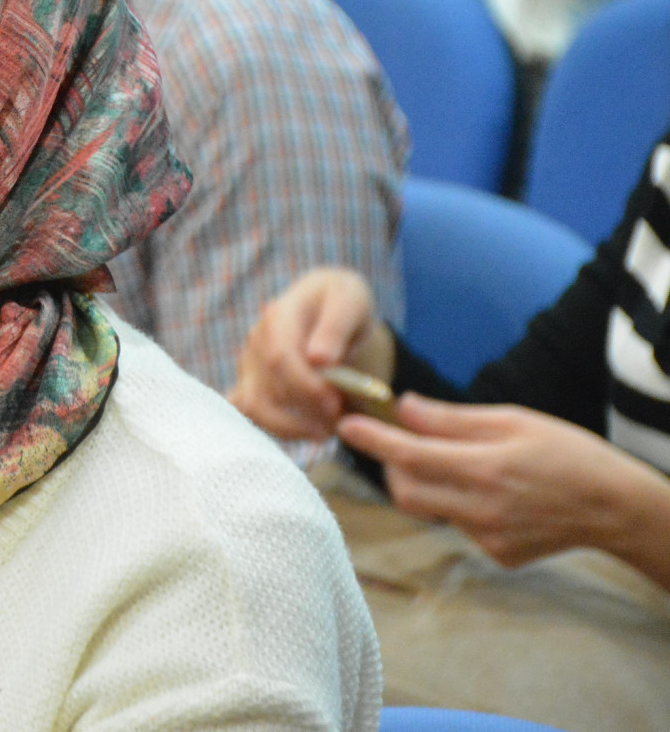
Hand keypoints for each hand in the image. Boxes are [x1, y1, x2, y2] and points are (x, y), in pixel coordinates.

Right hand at [230, 267, 391, 440]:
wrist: (329, 306)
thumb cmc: (343, 304)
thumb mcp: (350, 303)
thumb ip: (335, 327)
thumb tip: (318, 359)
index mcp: (278, 316)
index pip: (279, 358)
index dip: (305, 386)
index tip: (335, 405)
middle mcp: (256, 340)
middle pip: (267, 387)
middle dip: (304, 411)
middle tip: (338, 421)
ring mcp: (249, 363)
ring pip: (253, 407)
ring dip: (290, 427)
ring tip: (326, 431)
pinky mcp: (250, 383)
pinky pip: (247, 413)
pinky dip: (272, 428)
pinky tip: (304, 433)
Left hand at [337, 394, 648, 567]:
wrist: (615, 508)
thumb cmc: (568, 453)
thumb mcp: (514, 420)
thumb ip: (452, 419)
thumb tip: (403, 406)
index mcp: (486, 469)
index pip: (410, 456)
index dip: (374, 440)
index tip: (346, 425)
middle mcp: (481, 510)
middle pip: (406, 492)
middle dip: (392, 466)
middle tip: (400, 443)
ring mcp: (488, 538)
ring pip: (431, 509)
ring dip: (427, 484)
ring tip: (459, 464)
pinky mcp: (496, 555)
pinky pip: (457, 526)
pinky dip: (457, 504)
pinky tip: (490, 493)